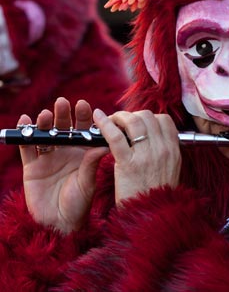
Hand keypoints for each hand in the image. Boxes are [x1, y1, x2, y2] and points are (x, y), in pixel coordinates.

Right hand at [20, 98, 109, 233]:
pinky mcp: (32, 166)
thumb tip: (104, 144)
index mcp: (83, 153)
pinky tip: (24, 121)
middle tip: (63, 103)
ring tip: (46, 115)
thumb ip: (92, 163)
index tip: (84, 105)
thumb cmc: (79, 204)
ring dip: (45, 123)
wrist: (59, 224)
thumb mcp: (88, 183)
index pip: (83, 130)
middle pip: (63, 128)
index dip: (83, 117)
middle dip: (63, 115)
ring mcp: (48, 158)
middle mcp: (66, 152)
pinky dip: (24, 134)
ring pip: (45, 135)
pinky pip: (27, 147)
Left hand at [92, 109, 180, 205]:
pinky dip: (105, 123)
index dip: (148, 118)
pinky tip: (98, 117)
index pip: (164, 121)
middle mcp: (163, 150)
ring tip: (109, 121)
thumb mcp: (170, 172)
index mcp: (174, 151)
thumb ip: (165, 154)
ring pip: (133, 121)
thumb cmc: (157, 197)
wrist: (152, 218)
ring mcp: (146, 156)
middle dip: (131, 115)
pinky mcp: (128, 164)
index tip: (137, 124)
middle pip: (148, 117)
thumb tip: (155, 139)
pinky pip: (116, 136)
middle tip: (120, 123)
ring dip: (118, 117)